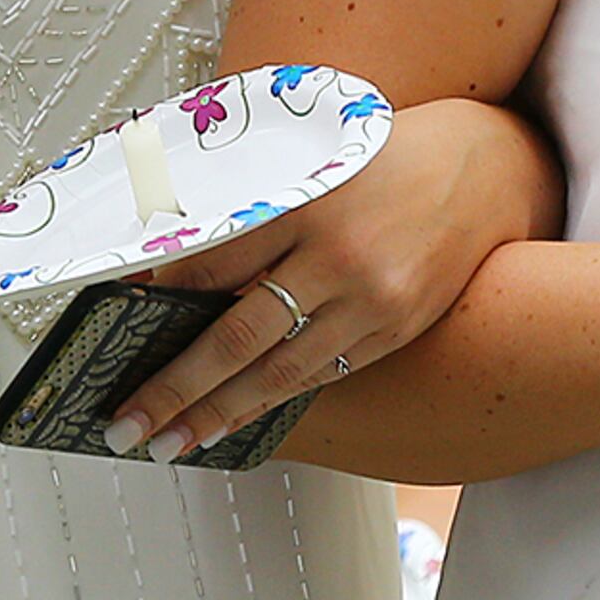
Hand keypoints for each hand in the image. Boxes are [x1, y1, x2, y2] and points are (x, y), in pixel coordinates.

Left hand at [111, 97, 550, 460]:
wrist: (483, 171)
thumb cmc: (381, 158)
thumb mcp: (308, 160)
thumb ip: (245, 208)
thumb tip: (169, 266)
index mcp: (302, 197)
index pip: (211, 262)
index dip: (156, 300)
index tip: (116, 329)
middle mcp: (336, 254)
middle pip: (235, 334)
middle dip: (173, 387)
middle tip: (124, 423)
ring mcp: (369, 300)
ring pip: (277, 372)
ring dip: (215, 414)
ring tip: (169, 442)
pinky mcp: (394, 330)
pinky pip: (320, 376)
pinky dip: (270, 403)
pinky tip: (234, 421)